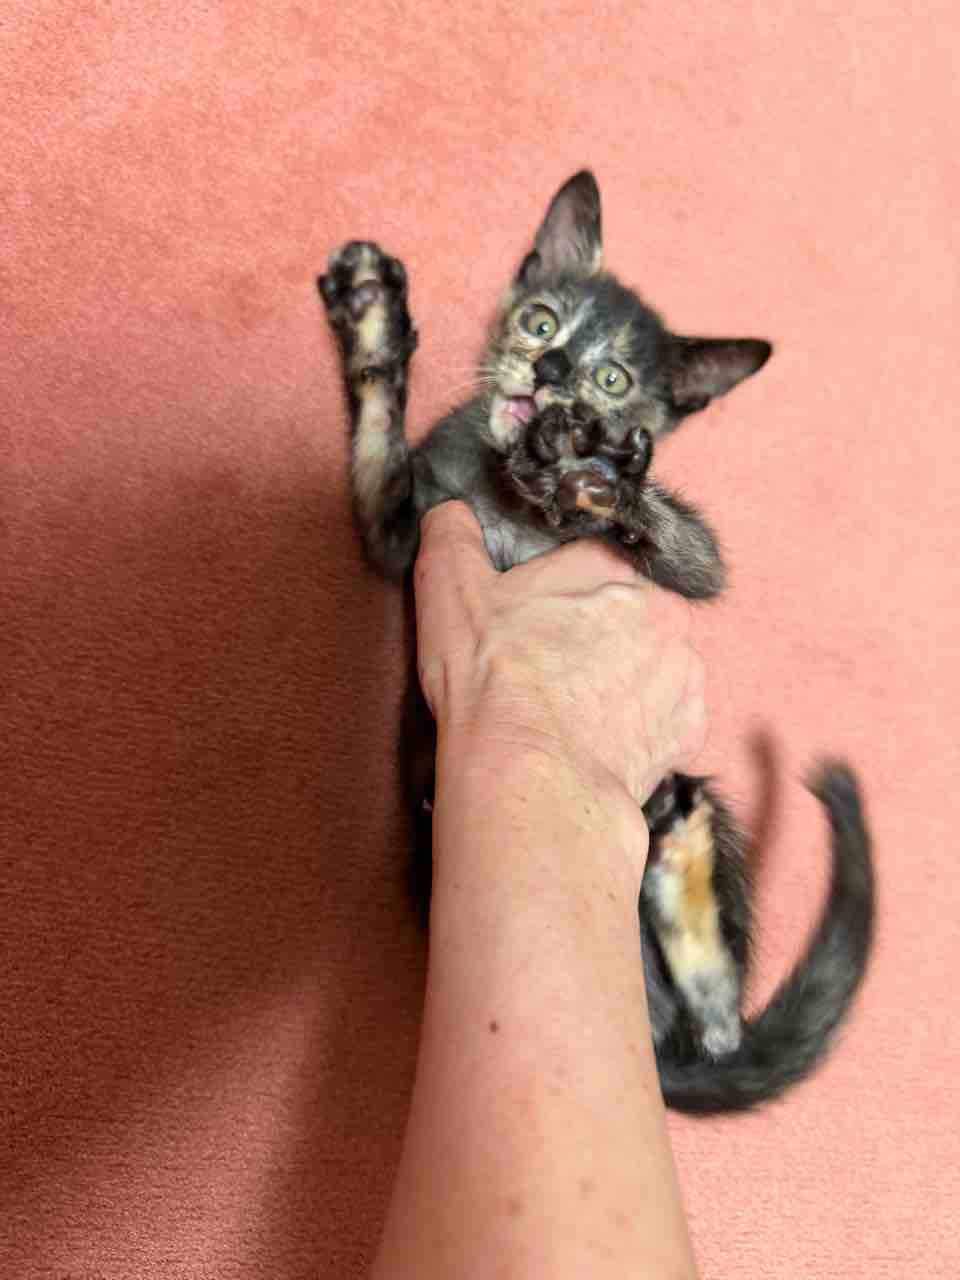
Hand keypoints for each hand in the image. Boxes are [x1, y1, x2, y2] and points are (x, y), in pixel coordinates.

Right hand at [414, 502, 705, 806]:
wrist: (532, 775)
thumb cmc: (493, 680)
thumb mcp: (450, 591)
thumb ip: (452, 537)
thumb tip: (450, 514)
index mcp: (611, 566)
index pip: (589, 563)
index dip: (555, 596)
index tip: (531, 626)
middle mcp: (663, 611)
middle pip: (629, 613)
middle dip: (596, 637)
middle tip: (550, 671)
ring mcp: (683, 672)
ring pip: (654, 665)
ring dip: (624, 680)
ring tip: (573, 712)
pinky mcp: (688, 731)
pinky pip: (668, 719)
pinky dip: (641, 727)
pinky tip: (600, 739)